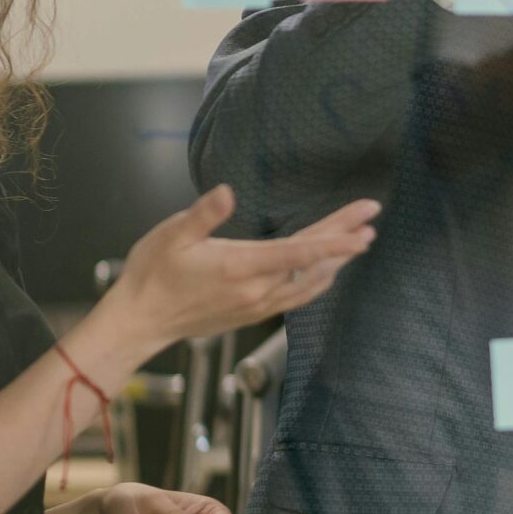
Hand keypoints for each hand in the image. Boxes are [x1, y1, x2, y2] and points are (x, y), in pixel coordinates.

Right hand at [95, 185, 375, 353]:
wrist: (140, 321)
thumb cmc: (152, 274)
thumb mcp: (172, 235)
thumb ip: (204, 214)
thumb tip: (228, 193)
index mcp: (241, 266)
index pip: (301, 250)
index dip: (336, 238)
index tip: (364, 227)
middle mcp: (257, 290)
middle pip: (313, 262)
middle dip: (346, 241)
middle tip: (372, 219)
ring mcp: (257, 305)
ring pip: (310, 283)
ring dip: (337, 261)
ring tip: (359, 242)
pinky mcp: (253, 313)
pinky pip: (297, 297)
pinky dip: (318, 280)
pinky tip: (327, 271)